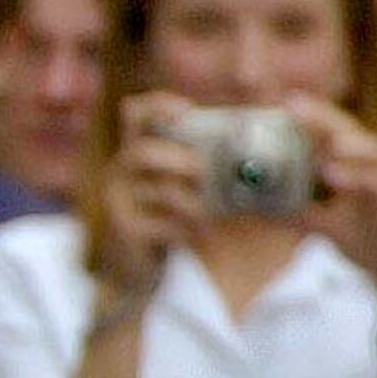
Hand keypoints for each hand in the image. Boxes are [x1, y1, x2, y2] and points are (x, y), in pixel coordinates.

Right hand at [94, 94, 207, 306]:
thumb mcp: (185, 188)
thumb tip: (257, 152)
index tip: (186, 110)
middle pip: (142, 151)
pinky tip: (197, 234)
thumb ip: (209, 166)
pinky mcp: (125, 230)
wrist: (139, 271)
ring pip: (157, 190)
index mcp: (138, 151)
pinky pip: (160, 223)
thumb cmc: (171, 221)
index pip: (135, 114)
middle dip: (179, 159)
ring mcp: (119, 201)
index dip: (157, 106)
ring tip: (212, 209)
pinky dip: (185, 227)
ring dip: (193, 199)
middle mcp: (121, 171)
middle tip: (205, 170)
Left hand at [290, 95, 376, 309]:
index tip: (285, 102)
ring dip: (343, 140)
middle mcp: (372, 164)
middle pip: (350, 130)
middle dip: (322, 115)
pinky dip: (354, 174)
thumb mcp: (317, 224)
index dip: (313, 114)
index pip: (333, 130)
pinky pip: (376, 180)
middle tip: (294, 106)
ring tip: (316, 138)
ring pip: (370, 148)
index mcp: (354, 163)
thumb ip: (292, 211)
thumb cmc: (360, 239)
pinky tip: (329, 174)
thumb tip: (252, 206)